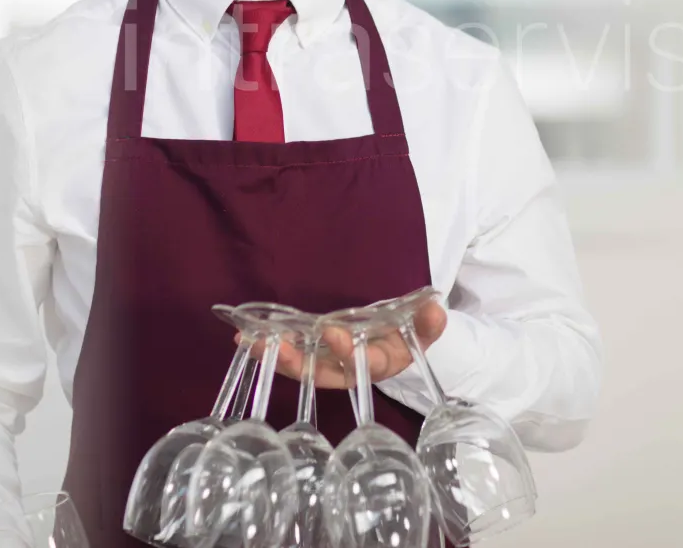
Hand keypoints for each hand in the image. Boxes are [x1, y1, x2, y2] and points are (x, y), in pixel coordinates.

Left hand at [240, 301, 446, 388]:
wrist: (400, 339)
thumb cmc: (409, 334)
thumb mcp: (422, 329)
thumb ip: (428, 322)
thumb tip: (436, 308)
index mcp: (376, 365)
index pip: (360, 364)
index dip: (345, 351)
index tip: (331, 331)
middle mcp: (348, 371)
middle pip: (320, 375)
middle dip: (296, 363)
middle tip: (276, 346)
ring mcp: (328, 365)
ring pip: (300, 367)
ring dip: (275, 357)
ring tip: (250, 342)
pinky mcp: (314, 355)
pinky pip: (290, 355)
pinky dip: (270, 348)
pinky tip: (246, 338)